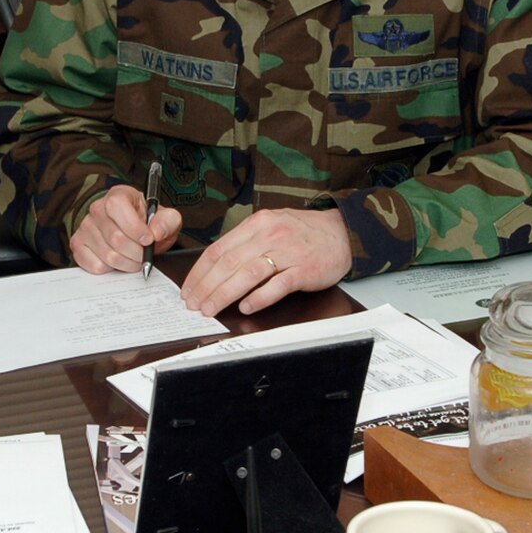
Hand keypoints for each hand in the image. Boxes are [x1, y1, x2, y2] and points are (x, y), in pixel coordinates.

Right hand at [71, 185, 181, 272]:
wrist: (136, 231)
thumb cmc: (148, 223)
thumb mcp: (167, 218)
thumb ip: (167, 221)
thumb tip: (156, 233)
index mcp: (118, 195)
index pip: (117, 207)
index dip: (134, 228)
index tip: (148, 239)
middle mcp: (97, 209)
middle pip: (116, 238)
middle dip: (137, 252)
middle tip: (145, 254)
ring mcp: (85, 227)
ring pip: (108, 256)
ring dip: (128, 263)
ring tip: (134, 258)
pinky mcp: (78, 245)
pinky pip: (96, 266)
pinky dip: (112, 269)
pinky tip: (119, 260)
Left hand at [180, 208, 351, 315]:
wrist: (342, 232)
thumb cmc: (304, 233)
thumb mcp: (271, 227)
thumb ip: (246, 243)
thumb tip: (216, 267)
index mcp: (257, 224)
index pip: (218, 249)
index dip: (199, 272)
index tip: (189, 289)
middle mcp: (270, 235)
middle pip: (229, 263)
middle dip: (206, 286)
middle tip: (194, 304)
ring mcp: (288, 252)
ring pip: (248, 274)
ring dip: (225, 294)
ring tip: (211, 308)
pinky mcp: (304, 269)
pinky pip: (277, 285)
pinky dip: (259, 297)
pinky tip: (246, 307)